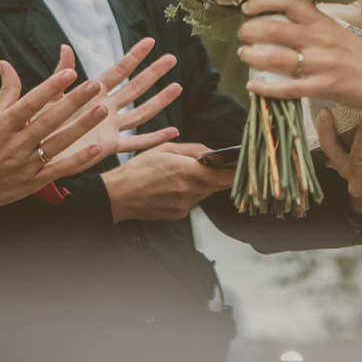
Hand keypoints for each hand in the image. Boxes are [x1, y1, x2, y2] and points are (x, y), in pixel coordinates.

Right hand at [0, 48, 106, 205]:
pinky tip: (96, 148)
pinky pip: (59, 169)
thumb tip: (4, 62)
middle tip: (94, 85)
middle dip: (73, 102)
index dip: (50, 88)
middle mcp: (16, 143)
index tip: (69, 72)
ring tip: (102, 110)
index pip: (30, 103)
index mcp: (4, 124)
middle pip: (48, 120)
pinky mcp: (34, 181)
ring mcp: (26, 163)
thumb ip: (6, 91)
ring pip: (57, 143)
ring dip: (81, 127)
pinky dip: (77, 160)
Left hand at [50, 37, 182, 162]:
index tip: (150, 41)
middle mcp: (105, 108)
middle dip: (153, 73)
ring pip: (141, 112)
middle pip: (135, 88)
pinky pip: (136, 143)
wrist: (33, 152)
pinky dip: (155, 138)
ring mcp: (109, 127)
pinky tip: (173, 132)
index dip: (134, 56)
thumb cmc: (39, 122)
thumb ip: (62, 73)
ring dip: (160, 101)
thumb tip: (65, 47)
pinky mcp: (108, 146)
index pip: (118, 71)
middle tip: (171, 58)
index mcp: (92, 93)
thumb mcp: (50, 94)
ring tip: (177, 87)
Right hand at [102, 143, 234, 221]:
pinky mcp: (179, 213)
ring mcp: (185, 204)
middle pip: (219, 184)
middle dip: (222, 175)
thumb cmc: (138, 169)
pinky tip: (176, 186)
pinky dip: (192, 192)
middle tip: (220, 165)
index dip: (237, 171)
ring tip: (188, 173)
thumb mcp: (165, 149)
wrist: (118, 196)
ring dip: (205, 183)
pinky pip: (194, 200)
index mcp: (187, 171)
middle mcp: (189, 191)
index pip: (225, 175)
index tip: (243, 165)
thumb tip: (212, 153)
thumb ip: (193, 149)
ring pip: (207, 192)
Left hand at [237, 0, 361, 116]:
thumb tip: (285, 31)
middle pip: (274, 28)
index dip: (263, 1)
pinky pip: (288, 87)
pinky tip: (254, 86)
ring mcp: (322, 63)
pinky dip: (266, 87)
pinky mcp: (325, 87)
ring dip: (253, 57)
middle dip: (250, 31)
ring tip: (244, 56)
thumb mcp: (340, 34)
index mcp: (325, 22)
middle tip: (242, 35)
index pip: (290, 1)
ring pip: (275, 57)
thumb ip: (315, 30)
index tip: (247, 8)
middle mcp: (321, 38)